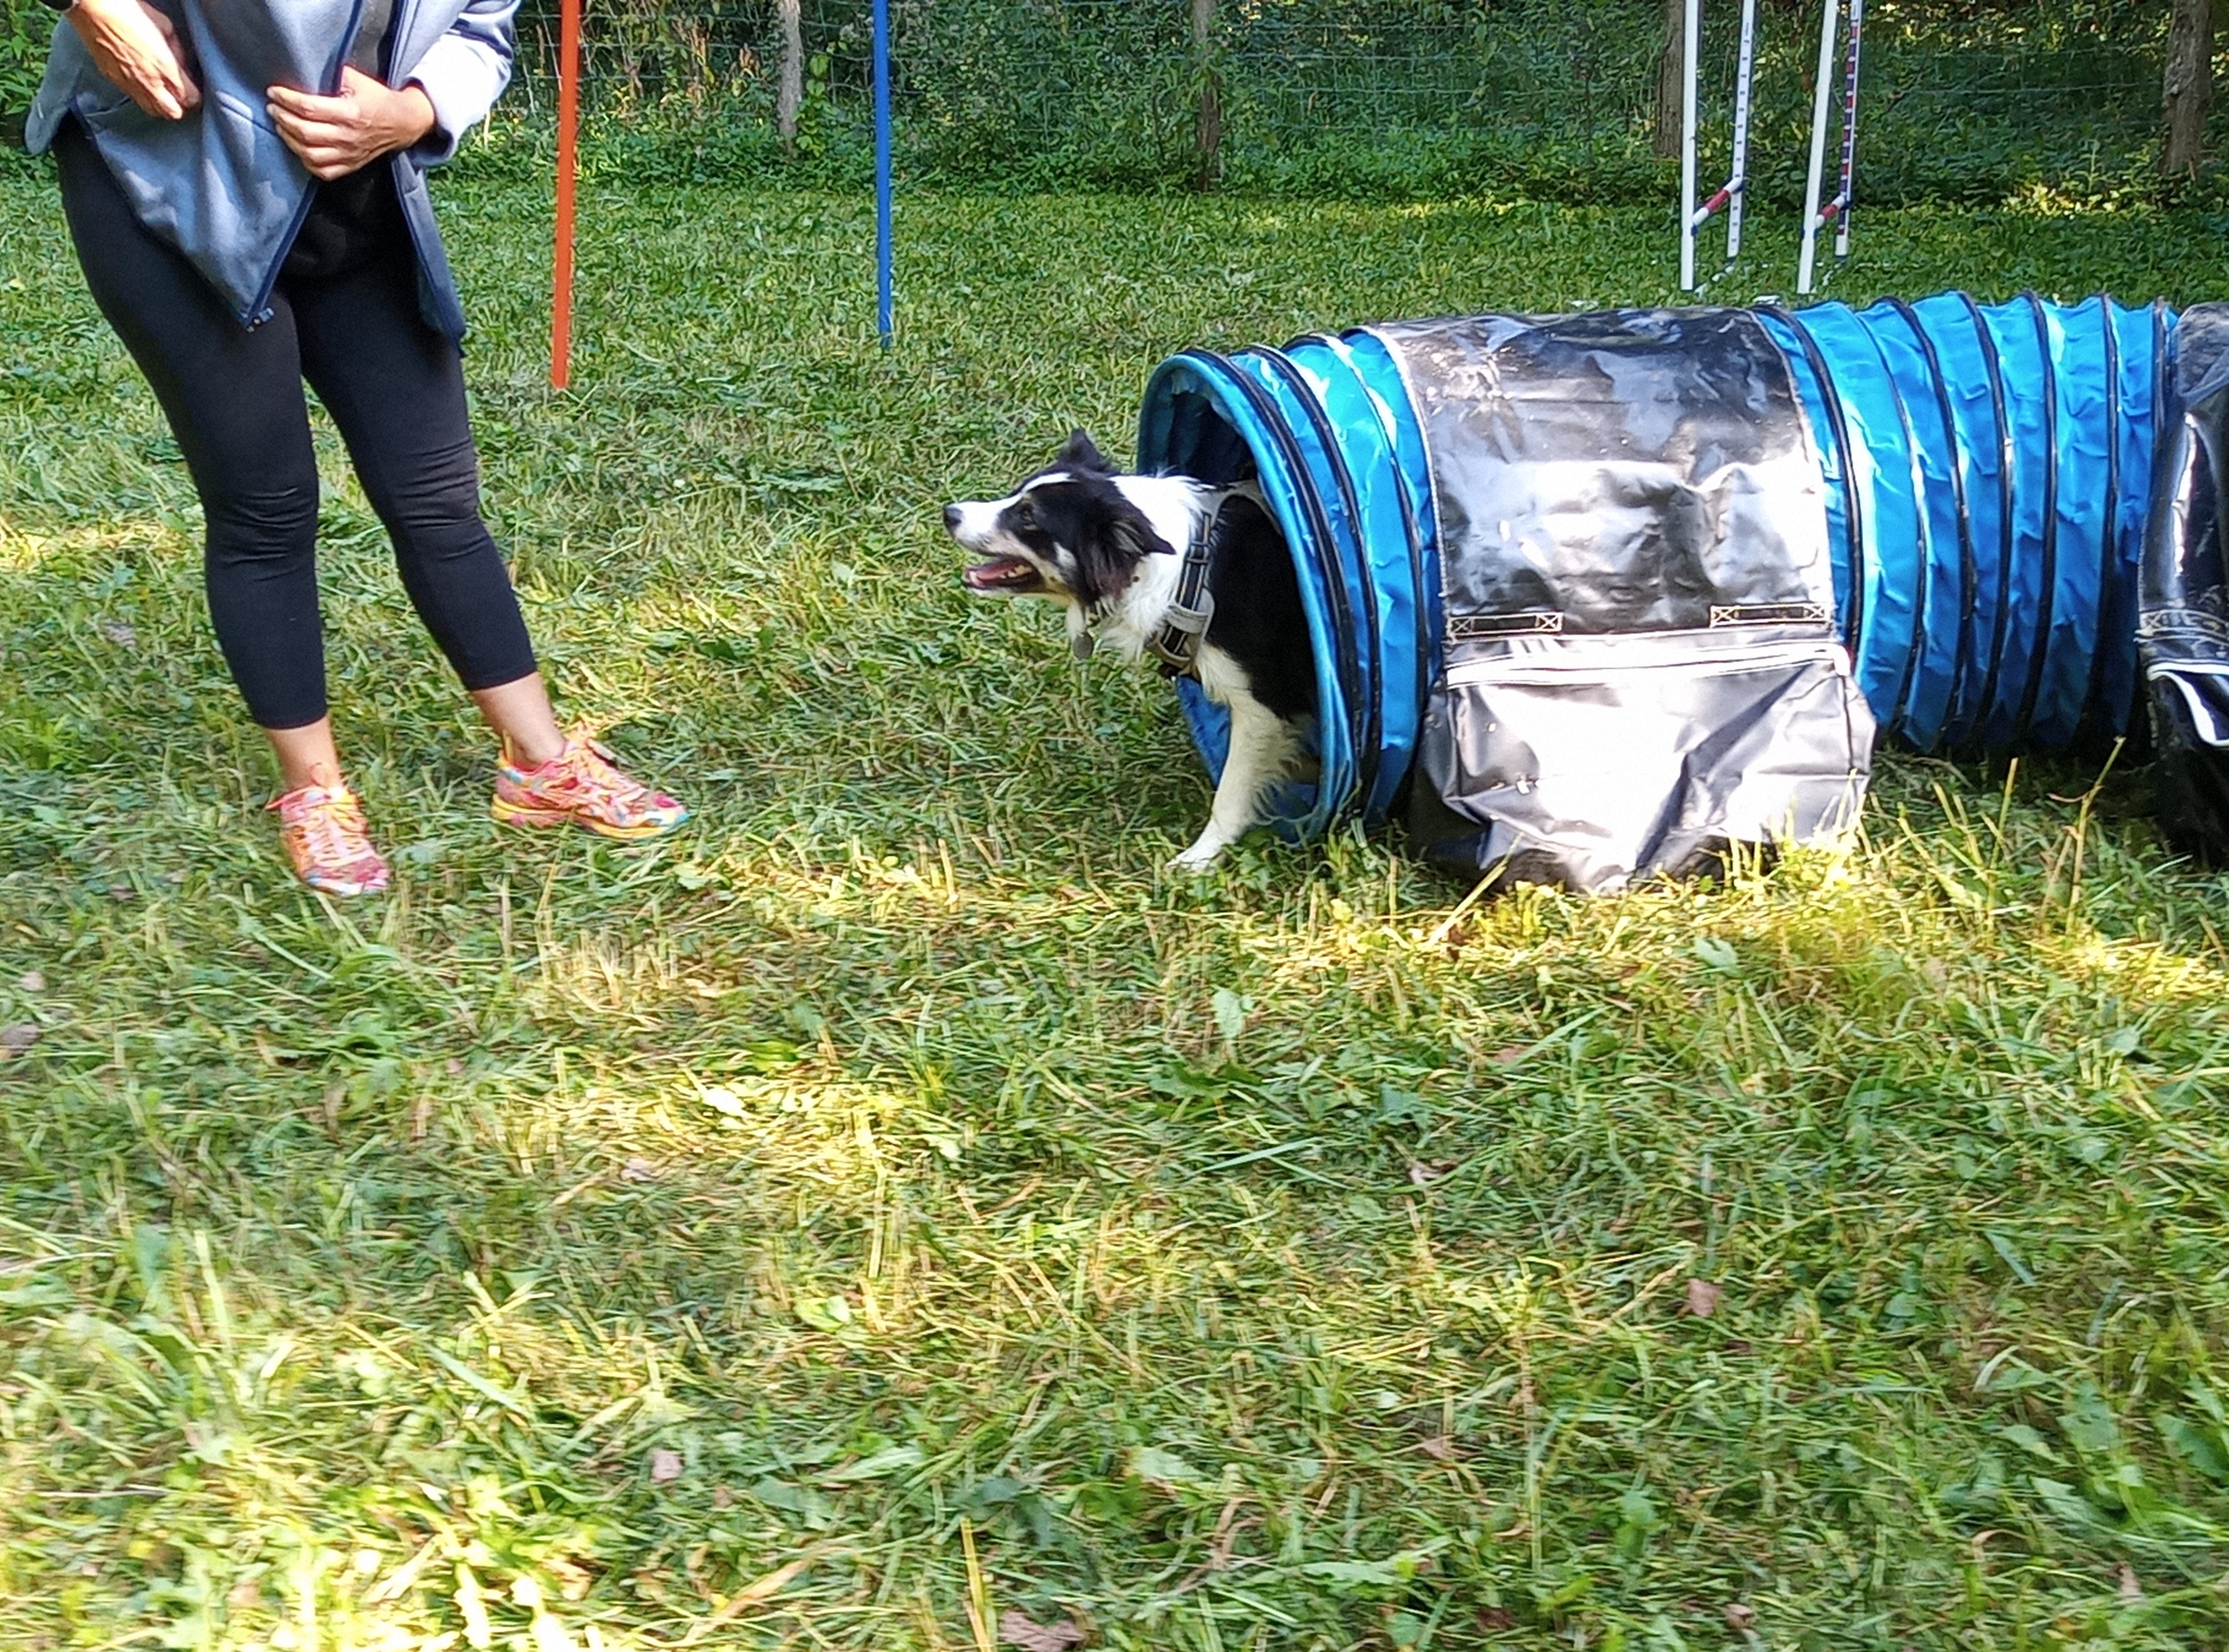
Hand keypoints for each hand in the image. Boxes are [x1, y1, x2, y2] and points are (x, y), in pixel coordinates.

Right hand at [67, 0, 200, 120]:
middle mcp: (149, 82)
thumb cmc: (130, 13)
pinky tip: (145, 84)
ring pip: (153, 111)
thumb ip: (178, 52)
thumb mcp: (165, 27)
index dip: (196, 97)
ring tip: (164, 93)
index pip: (190, 100)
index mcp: (165, 68)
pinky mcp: (114, 81)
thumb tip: (185, 68)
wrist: (93, 9)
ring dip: (162, 106)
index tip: (195, 90)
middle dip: (181, 107)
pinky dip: (144, 97)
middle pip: (173, 113)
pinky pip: (135, 99)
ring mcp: (130, 85)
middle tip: (182, 96)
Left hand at [266, 66, 436, 180]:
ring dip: (290, 140)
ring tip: (281, 126)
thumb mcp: (356, 79)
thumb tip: (303, 70)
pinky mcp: (351, 165)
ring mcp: (349, 154)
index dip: (286, 99)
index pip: (308, 108)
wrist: (402, 123)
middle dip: (282, 118)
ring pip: (310, 154)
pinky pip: (323, 171)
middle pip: (304, 132)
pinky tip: (298, 148)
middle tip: (273, 108)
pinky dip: (305, 161)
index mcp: (349, 113)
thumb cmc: (377, 99)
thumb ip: (330, 74)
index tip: (273, 92)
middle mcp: (348, 137)